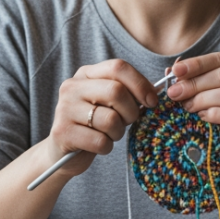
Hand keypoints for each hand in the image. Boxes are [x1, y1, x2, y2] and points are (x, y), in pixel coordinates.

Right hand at [46, 59, 158, 177]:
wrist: (63, 151)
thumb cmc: (95, 124)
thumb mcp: (110, 102)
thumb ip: (129, 92)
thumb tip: (157, 91)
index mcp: (86, 73)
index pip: (118, 67)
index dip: (140, 84)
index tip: (151, 101)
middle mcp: (72, 87)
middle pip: (116, 91)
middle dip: (131, 111)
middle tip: (127, 121)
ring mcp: (64, 108)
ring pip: (110, 119)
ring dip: (118, 132)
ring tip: (109, 134)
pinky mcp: (62, 132)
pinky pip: (100, 141)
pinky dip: (106, 147)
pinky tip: (98, 145)